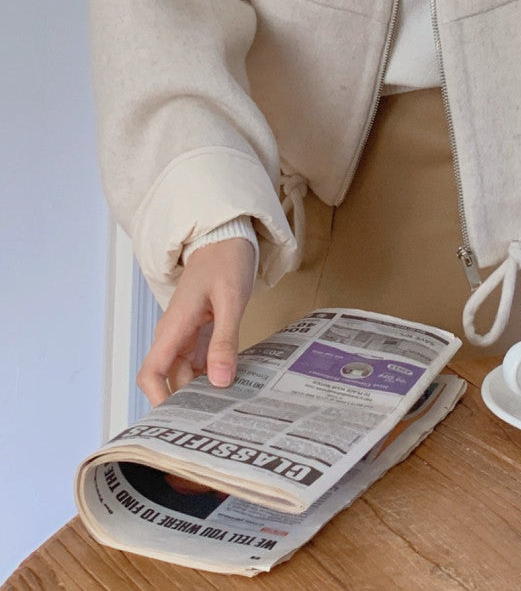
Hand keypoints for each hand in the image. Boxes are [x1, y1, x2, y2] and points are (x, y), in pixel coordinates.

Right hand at [136, 236, 256, 407]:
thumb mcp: (231, 300)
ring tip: (228, 408)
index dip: (159, 399)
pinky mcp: (199, 330)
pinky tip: (232, 383)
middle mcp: (174, 333)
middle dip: (188, 400)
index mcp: (173, 326)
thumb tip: (219, 382)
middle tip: (217, 421)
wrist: (226, 236)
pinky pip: (200, 360)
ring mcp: (186, 332)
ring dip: (203, 388)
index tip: (181, 420)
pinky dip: (213, 373)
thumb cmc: (226, 262)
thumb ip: (224, 341)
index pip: (151, 373)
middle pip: (171, 378)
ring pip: (187, 372)